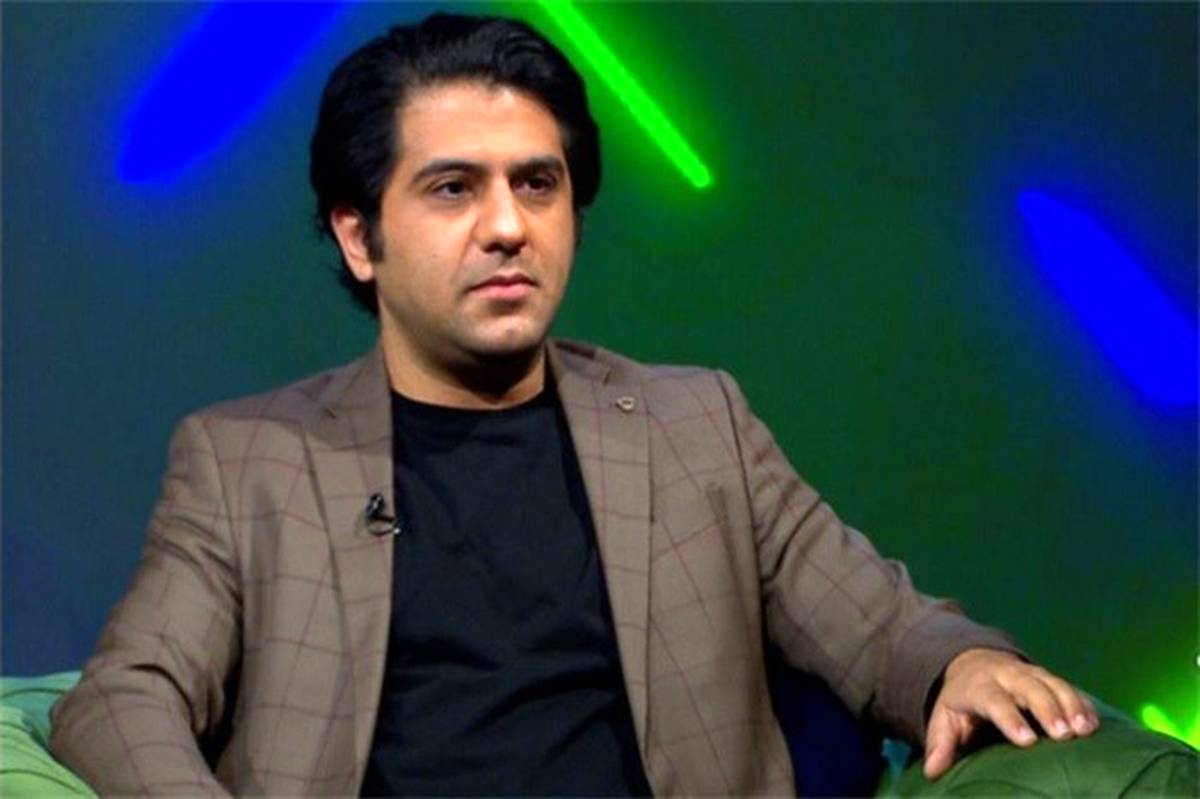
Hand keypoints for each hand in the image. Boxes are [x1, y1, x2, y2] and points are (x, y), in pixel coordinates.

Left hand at [923, 647, 1099, 779]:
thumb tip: (932, 771)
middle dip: (1048, 709)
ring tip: (1086, 729)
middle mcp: (1007, 676)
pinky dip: (1083, 704)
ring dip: (1071, 705)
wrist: (973, 663)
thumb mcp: (944, 718)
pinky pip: (1069, 688)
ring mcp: (1031, 675)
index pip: (994, 701)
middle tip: (1064, 734)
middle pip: (1029, 688)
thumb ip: (940, 744)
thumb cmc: (961, 701)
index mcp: (979, 686)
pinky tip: (1094, 724)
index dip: (1010, 719)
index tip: (1027, 740)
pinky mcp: (1049, 679)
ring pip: (1053, 685)